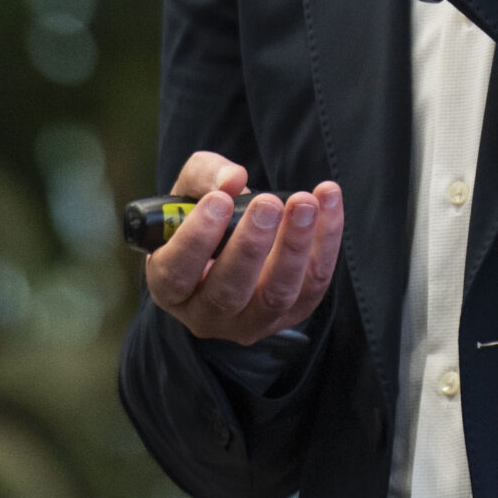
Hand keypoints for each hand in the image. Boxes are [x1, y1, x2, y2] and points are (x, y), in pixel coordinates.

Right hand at [146, 152, 341, 346]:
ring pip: (276, 294)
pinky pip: (314, 283)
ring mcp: (250, 321)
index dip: (197, 239)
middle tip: (268, 203)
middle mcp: (206, 314)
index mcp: (169, 288)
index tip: (219, 201)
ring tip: (304, 203)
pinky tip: (327, 201)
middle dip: (252, 245)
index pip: (177, 275)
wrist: (232, 243)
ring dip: (294, 246)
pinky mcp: (292, 313)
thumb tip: (234, 179)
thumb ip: (204, 177)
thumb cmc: (202, 217)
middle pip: (229, 292)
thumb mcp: (189, 192)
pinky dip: (325, 241)